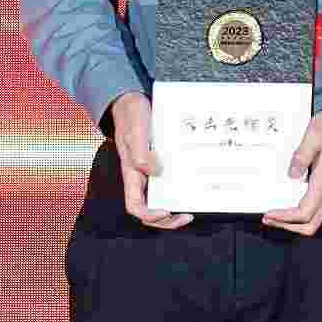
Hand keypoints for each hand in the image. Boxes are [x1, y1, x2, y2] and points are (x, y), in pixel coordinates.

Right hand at [104, 93, 189, 228]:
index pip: (135, 206)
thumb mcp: (136, 132)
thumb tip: (154, 171)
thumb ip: (141, 152)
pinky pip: (167, 183)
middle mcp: (140, 176)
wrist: (131, 101)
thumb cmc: (131, 116)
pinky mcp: (158, 163)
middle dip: (167, 219)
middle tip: (186, 216)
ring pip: (159, 199)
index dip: (149, 215)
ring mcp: (149, 171)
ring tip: (190, 208)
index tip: (167, 211)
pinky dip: (178, 189)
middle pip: (149, 209)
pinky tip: (191, 186)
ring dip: (173, 208)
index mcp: (131, 173)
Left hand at [266, 101, 321, 235]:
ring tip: (277, 212)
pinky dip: (303, 211)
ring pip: (316, 218)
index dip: (285, 218)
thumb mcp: (315, 132)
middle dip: (288, 225)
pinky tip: (291, 199)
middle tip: (269, 219)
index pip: (305, 212)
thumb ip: (302, 155)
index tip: (269, 214)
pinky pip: (319, 208)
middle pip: (311, 224)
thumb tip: (292, 175)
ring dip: (295, 221)